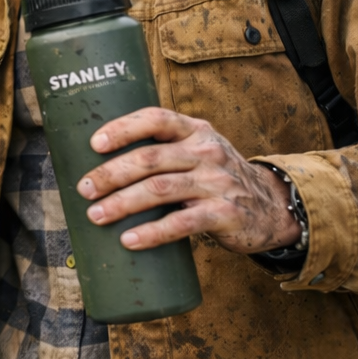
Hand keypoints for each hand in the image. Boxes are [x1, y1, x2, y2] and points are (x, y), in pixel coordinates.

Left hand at [76, 107, 301, 254]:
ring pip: (160, 190)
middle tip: (84, 189)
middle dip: (111, 174)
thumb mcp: (198, 152)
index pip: (155, 119)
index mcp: (195, 131)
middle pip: (150, 159)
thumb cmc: (217, 178)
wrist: (273, 207)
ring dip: (122, 203)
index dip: (123, 128)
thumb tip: (102, 161)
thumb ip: (164, 149)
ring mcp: (217, 183)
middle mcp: (206, 152)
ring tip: (96, 215)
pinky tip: (129, 240)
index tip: (94, 144)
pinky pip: (182, 224)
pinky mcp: (225, 214)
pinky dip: (152, 232)